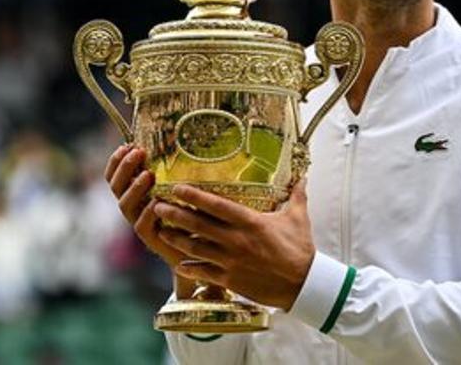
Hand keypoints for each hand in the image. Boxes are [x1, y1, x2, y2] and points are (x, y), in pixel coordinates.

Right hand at [104, 145, 188, 273]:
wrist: (199, 247)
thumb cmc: (191, 210)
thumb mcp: (180, 186)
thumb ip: (172, 169)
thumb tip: (175, 140)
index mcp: (135, 192)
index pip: (115, 175)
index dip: (116, 161)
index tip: (126, 145)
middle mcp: (133, 207)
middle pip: (116, 186)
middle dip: (124, 168)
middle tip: (138, 152)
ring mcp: (139, 222)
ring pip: (125, 205)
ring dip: (134, 188)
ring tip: (148, 174)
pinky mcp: (151, 239)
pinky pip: (142, 226)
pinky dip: (147, 213)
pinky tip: (156, 202)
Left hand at [153, 181, 314, 310]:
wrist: (303, 284)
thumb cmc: (300, 249)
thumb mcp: (298, 218)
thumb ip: (296, 196)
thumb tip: (302, 177)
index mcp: (250, 222)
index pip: (216, 205)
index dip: (194, 196)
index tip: (177, 188)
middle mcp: (236, 240)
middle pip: (198, 225)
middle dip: (175, 215)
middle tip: (157, 206)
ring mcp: (231, 261)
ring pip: (196, 248)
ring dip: (176, 239)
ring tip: (161, 231)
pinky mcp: (230, 280)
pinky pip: (204, 273)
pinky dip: (190, 268)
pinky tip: (178, 264)